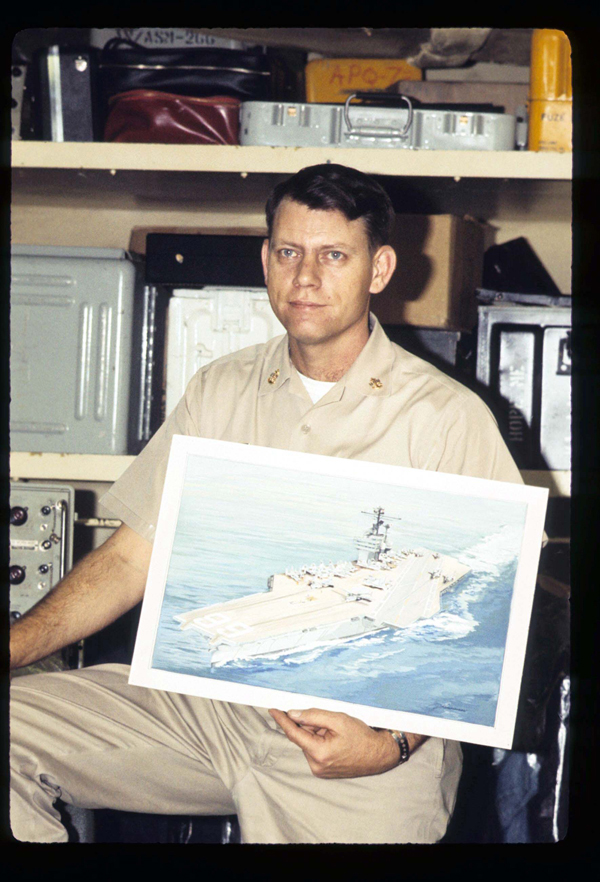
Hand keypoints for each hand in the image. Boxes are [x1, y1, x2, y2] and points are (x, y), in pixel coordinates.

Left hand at [268, 707, 425, 778]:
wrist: (379, 755)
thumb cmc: (362, 737)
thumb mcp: (338, 720)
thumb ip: (313, 716)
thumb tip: (293, 714)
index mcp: (319, 753)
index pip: (294, 733)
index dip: (282, 720)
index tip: (272, 710)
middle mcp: (316, 765)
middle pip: (303, 738)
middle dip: (310, 725)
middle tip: (328, 721)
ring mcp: (320, 771)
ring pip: (309, 744)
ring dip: (317, 733)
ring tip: (337, 732)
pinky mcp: (324, 771)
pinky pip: (315, 751)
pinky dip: (321, 741)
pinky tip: (336, 739)